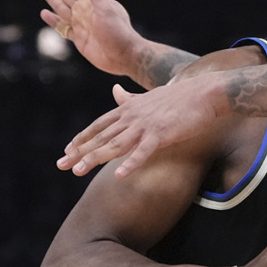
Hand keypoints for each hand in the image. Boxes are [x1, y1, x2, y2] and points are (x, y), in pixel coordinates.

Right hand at [38, 0, 140, 76]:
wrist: (123, 56)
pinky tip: (45, 13)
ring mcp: (81, 24)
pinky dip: (53, 20)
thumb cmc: (118, 31)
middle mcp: (85, 12)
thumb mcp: (105, 7)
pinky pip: (62, 27)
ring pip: (61, 8)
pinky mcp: (79, 38)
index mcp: (92, 3)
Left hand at [58, 78, 219, 176]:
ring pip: (115, 144)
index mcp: (129, 109)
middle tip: (61, 165)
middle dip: (80, 152)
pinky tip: (119, 175)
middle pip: (101, 137)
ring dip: (95, 158)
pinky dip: (131, 163)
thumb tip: (114, 90)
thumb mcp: (149, 96)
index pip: (99, 125)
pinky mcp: (162, 134)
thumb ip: (129, 98)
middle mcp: (132, 117)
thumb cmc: (180, 96)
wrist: (205, 92)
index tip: (67, 151)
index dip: (82, 138)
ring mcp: (145, 125)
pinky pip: (144, 151)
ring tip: (78, 172)